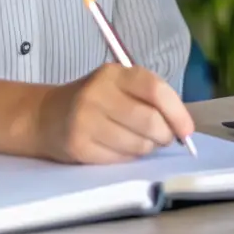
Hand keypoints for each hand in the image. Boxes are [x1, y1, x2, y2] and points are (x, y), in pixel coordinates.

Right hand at [34, 63, 194, 163]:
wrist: (46, 116)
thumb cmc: (94, 100)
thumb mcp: (117, 85)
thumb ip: (149, 97)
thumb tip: (183, 125)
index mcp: (114, 73)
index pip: (155, 90)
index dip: (177, 112)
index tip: (187, 130)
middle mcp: (98, 94)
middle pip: (149, 121)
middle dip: (165, 135)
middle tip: (164, 138)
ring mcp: (86, 121)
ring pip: (138, 145)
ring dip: (147, 148)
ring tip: (139, 141)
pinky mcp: (79, 146)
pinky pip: (120, 159)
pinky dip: (128, 158)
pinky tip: (120, 148)